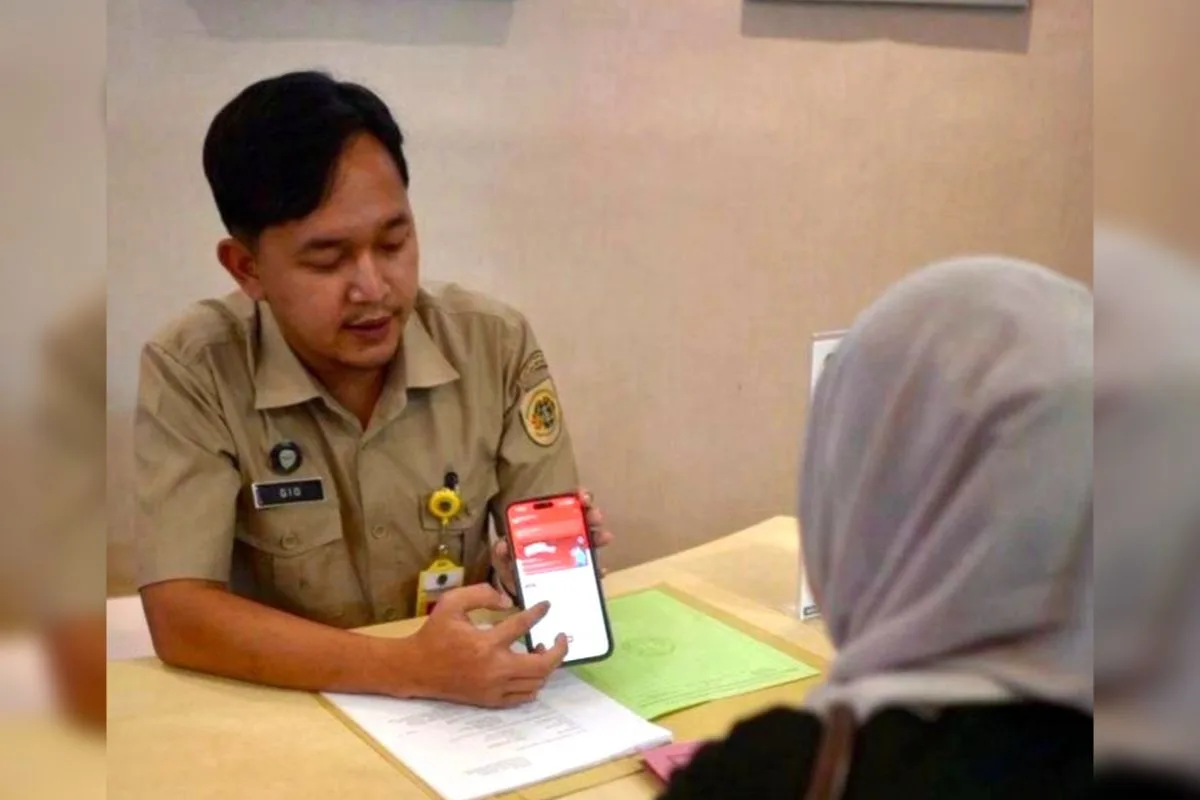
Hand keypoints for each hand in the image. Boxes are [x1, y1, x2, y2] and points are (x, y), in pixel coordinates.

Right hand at [391, 583, 568, 707]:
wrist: (416, 668)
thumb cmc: (434, 634)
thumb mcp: (452, 603)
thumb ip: (481, 594)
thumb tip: (508, 601)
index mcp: (485, 643)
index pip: (522, 626)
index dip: (538, 613)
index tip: (546, 606)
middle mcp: (494, 669)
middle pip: (542, 665)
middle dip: (558, 650)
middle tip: (560, 637)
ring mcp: (494, 688)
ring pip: (536, 682)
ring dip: (546, 666)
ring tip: (541, 650)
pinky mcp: (490, 700)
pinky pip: (523, 697)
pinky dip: (534, 684)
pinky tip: (529, 670)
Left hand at [492, 487, 614, 596]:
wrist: (517, 590)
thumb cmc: (511, 567)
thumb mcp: (503, 558)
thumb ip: (501, 551)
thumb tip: (503, 545)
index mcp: (546, 526)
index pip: (565, 506)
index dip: (576, 497)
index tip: (583, 497)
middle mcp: (563, 535)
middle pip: (581, 520)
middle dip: (591, 515)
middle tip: (596, 516)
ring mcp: (572, 553)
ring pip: (589, 541)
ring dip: (598, 537)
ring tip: (605, 537)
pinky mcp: (577, 573)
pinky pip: (589, 569)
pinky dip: (596, 569)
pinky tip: (600, 570)